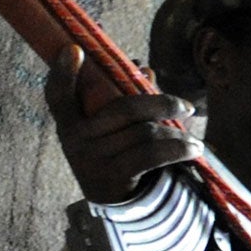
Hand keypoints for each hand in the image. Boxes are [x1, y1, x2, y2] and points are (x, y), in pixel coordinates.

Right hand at [44, 45, 200, 203]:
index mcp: (68, 122)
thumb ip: (123, 96)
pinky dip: (176, 149)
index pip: (57, 95)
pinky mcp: (113, 176)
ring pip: (144, 133)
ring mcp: (92, 159)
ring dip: (175, 134)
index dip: (63, 73)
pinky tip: (193, 149)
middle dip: (161, 104)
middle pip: (124, 109)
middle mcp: (75, 140)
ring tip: (193, 139)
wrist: (108, 200)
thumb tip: (145, 69)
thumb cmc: (111, 152)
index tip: (74, 50)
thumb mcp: (107, 127)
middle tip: (186, 107)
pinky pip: (151, 155)